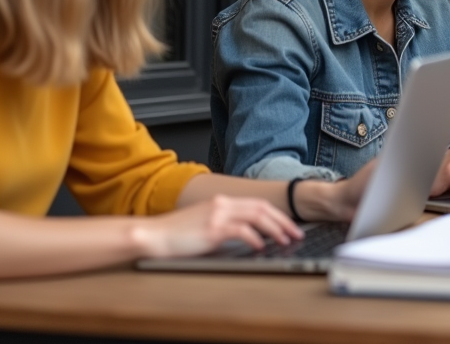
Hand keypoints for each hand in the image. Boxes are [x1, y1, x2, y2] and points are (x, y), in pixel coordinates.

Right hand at [132, 195, 301, 258]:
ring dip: (275, 229)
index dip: (277, 214)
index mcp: (222, 201)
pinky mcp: (212, 229)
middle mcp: (222, 204)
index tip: (289, 226)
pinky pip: (241, 231)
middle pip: (262, 208)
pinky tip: (261, 247)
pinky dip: (255, 238)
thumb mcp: (205, 224)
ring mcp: (217, 215)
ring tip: (285, 241)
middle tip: (296, 233)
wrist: (153, 235)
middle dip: (283, 221)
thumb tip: (248, 237)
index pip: (257, 204)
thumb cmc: (176, 234)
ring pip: (257, 216)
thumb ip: (225, 225)